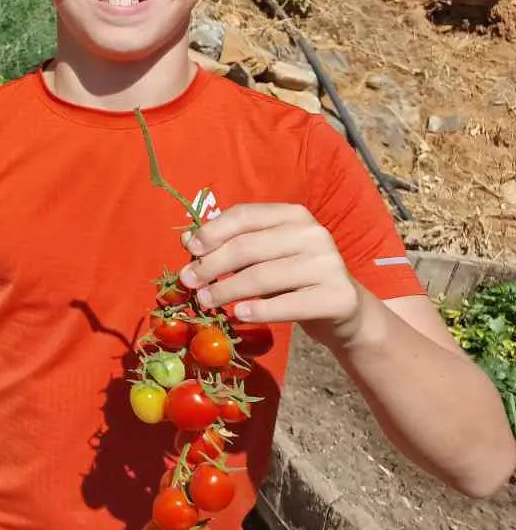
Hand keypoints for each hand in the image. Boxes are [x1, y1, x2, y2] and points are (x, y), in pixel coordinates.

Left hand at [179, 203, 362, 340]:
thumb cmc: (292, 276)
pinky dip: (258, 311)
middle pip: (248, 247)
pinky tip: (238, 314)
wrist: (342, 307)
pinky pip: (287, 304)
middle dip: (211, 265)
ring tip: (205, 301)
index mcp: (293, 214)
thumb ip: (228, 244)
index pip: (243, 216)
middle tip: (188, 282)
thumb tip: (187, 241)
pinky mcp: (338, 297)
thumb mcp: (262, 255)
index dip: (212, 232)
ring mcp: (328, 265)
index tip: (190, 251)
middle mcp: (313, 234)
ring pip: (263, 276)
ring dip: (227, 291)